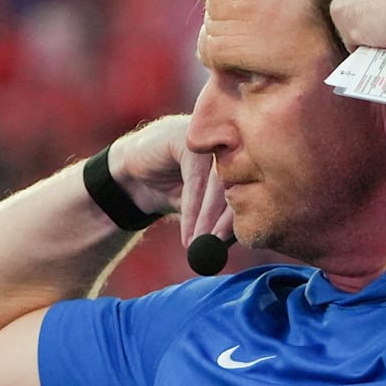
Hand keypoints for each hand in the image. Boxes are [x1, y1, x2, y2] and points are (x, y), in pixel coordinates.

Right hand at [110, 115, 233, 246]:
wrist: (133, 179)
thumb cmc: (174, 192)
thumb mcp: (203, 208)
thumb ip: (222, 218)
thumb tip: (241, 239)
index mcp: (240, 157)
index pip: (252, 189)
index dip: (244, 219)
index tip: (237, 243)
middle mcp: (229, 144)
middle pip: (238, 185)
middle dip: (226, 220)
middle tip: (217, 245)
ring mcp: (209, 139)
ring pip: (216, 183)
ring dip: (208, 218)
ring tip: (201, 243)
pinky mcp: (187, 139)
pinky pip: (195, 179)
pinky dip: (192, 210)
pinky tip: (188, 232)